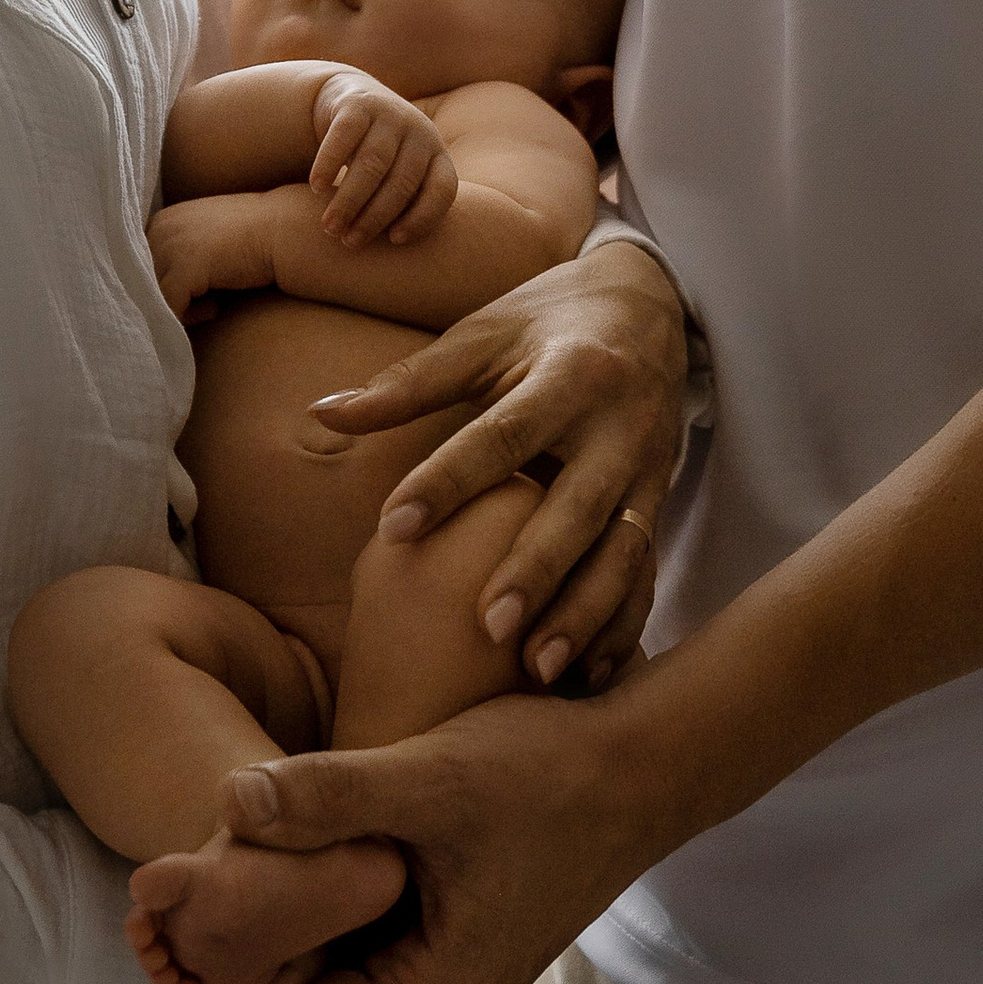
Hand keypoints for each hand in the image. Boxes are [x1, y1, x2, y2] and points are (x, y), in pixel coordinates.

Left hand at [147, 193, 277, 323]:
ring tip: (209, 307)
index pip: (138, 265)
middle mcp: (160, 229)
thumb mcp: (205, 241)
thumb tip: (161, 294)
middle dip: (164, 300)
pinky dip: (186, 317)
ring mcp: (171, 246)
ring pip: (151, 296)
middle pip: (140, 281)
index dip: (159, 286)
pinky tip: (215, 309)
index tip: (187, 298)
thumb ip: (180, 257)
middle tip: (197, 308)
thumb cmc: (250, 238)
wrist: (284, 229)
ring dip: (177, 309)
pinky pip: (169, 305)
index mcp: (162, 220)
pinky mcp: (187, 266)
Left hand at [177, 690, 668, 983]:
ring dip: (281, 931)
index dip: (220, 976)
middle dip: (241, 954)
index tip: (176, 905)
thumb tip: (227, 799)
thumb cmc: (550, 772)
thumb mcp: (432, 779)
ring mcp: (452, 978)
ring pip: (332, 980)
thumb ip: (329, 794)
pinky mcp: (459, 941)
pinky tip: (296, 848)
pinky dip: (323, 912)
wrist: (647, 765)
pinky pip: (366, 950)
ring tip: (230, 857)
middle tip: (190, 877)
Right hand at [309, 71, 457, 246]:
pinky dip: (328, 164)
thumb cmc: (382, 156)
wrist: (354, 99)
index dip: (423, 218)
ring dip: (349, 200)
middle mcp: (420, 132)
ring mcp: (390, 115)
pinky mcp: (358, 104)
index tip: (396, 241)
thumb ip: (405, 204)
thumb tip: (397, 259)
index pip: (443, 190)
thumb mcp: (401, 174)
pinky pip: (343, 137)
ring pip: (372, 163)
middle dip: (374, 218)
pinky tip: (316, 187)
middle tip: (349, 242)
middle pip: (401, 183)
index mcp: (437, 154)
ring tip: (329, 226)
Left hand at [312, 240, 685, 689]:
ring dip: (584, 614)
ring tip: (536, 670)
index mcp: (570, 376)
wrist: (649, 307)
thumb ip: (408, 384)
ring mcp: (650, 471)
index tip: (392, 530)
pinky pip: (647, 573)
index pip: (503, 435)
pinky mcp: (661, 502)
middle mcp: (620, 428)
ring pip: (624, 553)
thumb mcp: (482, 337)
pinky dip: (621, 626)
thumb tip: (321, 412)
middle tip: (486, 628)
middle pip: (579, 506)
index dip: (447, 482)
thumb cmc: (545, 323)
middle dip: (536, 569)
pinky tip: (589, 676)